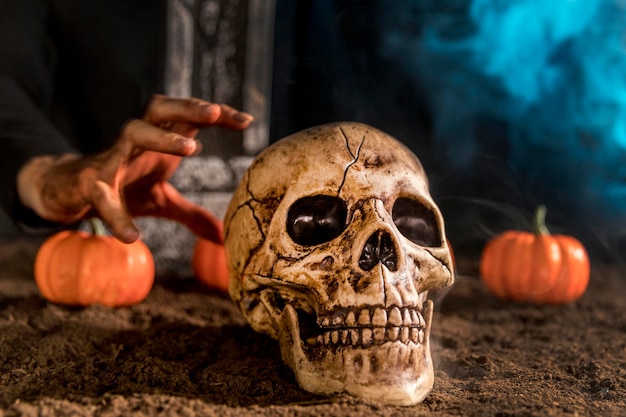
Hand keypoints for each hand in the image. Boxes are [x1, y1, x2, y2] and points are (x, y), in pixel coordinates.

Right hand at [17, 95, 252, 242]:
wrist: (70, 191)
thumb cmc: (122, 187)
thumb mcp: (162, 201)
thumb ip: (191, 214)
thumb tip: (223, 237)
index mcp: (158, 142)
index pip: (190, 118)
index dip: (217, 115)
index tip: (247, 121)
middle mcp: (137, 141)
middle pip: (162, 108)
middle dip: (189, 107)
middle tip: (215, 113)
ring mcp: (113, 158)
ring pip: (133, 131)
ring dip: (162, 136)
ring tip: (191, 148)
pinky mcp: (90, 182)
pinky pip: (102, 194)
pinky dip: (116, 215)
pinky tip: (130, 237)